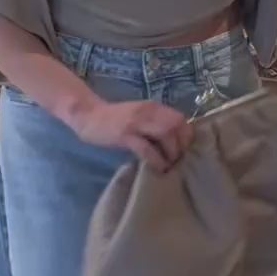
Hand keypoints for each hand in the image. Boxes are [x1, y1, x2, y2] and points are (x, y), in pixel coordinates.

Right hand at [73, 99, 193, 174]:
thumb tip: (176, 140)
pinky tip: (157, 168)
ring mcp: (136, 123)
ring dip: (170, 153)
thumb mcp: (140, 115)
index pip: (180, 118)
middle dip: (181, 145)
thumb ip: (156, 122)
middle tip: (178, 160)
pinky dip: (156, 160)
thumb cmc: (116, 119)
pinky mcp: (125, 135)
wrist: (90, 116)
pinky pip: (147, 149)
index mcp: (153, 107)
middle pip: (176, 125)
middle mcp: (148, 112)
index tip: (185, 149)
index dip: (186, 135)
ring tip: (168, 165)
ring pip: (165, 135)